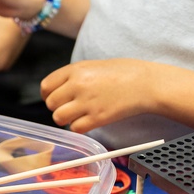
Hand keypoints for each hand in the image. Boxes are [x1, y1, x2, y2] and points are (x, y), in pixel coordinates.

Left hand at [40, 59, 157, 132]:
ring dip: (67, 119)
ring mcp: (87, 102)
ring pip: (59, 117)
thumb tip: (59, 89)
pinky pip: (75, 128)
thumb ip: (74, 76)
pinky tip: (90, 120)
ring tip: (79, 115)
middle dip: (58, 107)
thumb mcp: (94, 66)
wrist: (146, 83)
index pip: (46, 86)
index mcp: (76, 69)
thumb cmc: (124, 72)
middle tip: (71, 107)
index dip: (49, 95)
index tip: (56, 98)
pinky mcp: (98, 117)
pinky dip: (80, 127)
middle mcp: (78, 85)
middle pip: (51, 103)